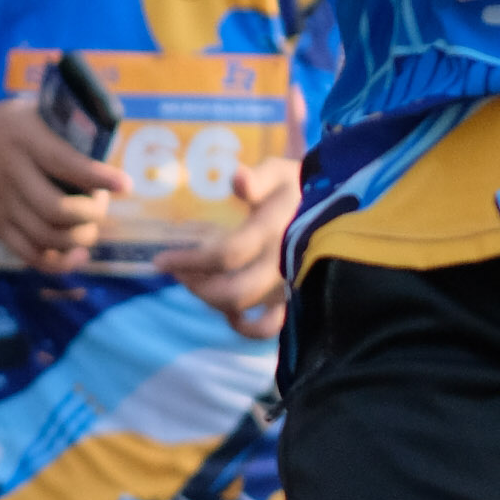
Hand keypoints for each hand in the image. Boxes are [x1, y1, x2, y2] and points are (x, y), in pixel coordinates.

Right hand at [0, 93, 128, 271]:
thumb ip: (58, 124)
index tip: (125, 185)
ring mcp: (0, 205)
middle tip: (100, 206)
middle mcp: (12, 174)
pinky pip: (29, 254)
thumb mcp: (23, 111)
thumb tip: (105, 136)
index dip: (100, 178)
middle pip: (58, 209)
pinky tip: (76, 254)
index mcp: (23, 140)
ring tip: (88, 227)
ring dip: (79, 238)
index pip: (66, 163)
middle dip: (92, 214)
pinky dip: (58, 261)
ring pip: (47, 237)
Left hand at [156, 152, 297, 338]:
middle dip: (197, 286)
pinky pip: (272, 325)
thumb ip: (258, 178)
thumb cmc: (300, 186)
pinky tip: (230, 314)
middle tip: (177, 273)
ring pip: (246, 309)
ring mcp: (290, 285)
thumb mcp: (281, 172)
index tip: (161, 261)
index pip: (226, 255)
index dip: (189, 262)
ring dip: (213, 302)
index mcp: (274, 230)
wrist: (339, 206)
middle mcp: (282, 263)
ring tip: (197, 284)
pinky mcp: (295, 298)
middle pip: (232, 292)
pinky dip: (247, 326)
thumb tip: (237, 178)